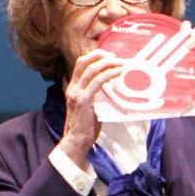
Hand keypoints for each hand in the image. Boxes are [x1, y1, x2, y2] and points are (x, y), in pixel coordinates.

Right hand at [57, 48, 118, 166]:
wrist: (77, 140)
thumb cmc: (86, 127)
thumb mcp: (89, 107)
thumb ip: (94, 95)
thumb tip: (110, 87)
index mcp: (73, 88)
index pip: (80, 64)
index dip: (94, 56)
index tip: (109, 56)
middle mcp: (72, 88)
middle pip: (83, 61)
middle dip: (100, 55)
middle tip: (115, 56)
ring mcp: (77, 93)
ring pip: (91, 69)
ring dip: (108, 63)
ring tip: (121, 63)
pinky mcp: (84, 100)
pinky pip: (97, 82)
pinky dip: (109, 74)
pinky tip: (118, 73)